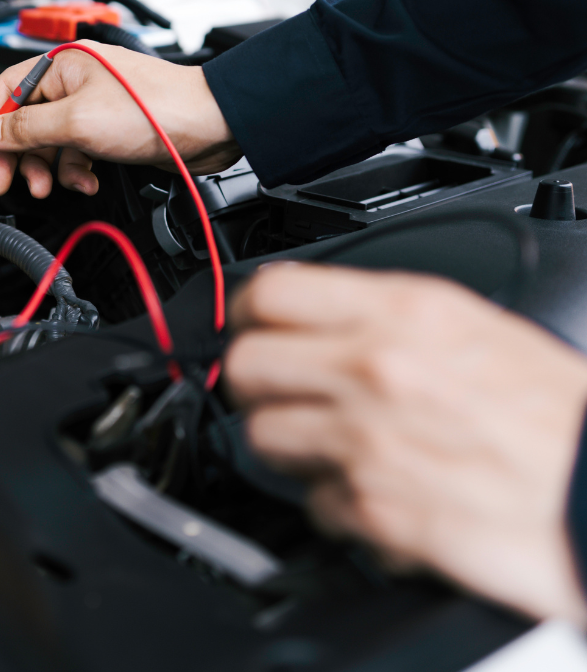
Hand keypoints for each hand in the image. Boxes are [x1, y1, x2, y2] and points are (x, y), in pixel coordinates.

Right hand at [0, 41, 239, 197]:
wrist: (209, 125)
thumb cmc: (154, 108)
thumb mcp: (76, 121)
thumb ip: (26, 129)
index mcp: (61, 65)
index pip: (2, 91)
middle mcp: (73, 82)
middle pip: (22, 121)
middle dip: (11, 155)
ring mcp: (90, 107)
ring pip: (48, 142)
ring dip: (45, 168)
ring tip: (47, 187)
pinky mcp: (107, 129)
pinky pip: (74, 152)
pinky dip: (74, 171)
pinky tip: (85, 180)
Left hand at [225, 263, 586, 623]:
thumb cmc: (561, 420)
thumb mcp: (478, 328)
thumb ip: (390, 317)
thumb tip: (321, 316)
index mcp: (405, 312)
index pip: (270, 292)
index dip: (248, 313)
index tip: (251, 328)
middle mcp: (374, 368)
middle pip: (244, 365)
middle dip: (255, 383)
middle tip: (280, 392)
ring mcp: (366, 440)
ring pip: (261, 436)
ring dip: (287, 446)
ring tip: (329, 448)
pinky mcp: (371, 508)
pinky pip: (310, 502)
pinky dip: (333, 503)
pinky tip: (372, 492)